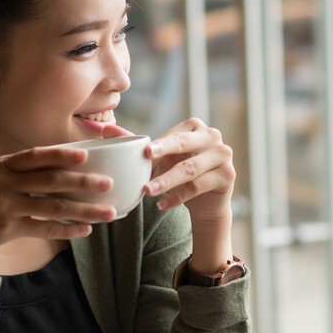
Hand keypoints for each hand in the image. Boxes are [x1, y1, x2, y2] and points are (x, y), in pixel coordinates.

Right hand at [0, 146, 116, 276]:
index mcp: (3, 166)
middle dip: (82, 182)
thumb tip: (63, 168)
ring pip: (53, 207)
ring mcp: (6, 206)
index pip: (36, 156)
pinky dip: (67, 230)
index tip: (85, 155)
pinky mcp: (7, 228)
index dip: (61, 155)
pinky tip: (86, 231)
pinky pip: (44, 228)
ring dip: (84, 210)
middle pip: (50, 180)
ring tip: (108, 213)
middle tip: (108, 183)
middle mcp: (4, 183)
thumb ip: (23, 172)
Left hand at [103, 120, 234, 274]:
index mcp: (195, 127)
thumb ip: (135, 144)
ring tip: (147, 192)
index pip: (175, 135)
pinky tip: (162, 205)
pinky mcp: (228, 175)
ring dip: (167, 181)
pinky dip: (178, 196)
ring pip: (191, 169)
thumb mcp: (159, 159)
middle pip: (186, 146)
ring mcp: (223, 155)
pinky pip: (199, 186)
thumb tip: (104, 130)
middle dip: (165, 154)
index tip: (145, 152)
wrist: (206, 200)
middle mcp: (212, 136)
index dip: (160, 143)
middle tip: (147, 160)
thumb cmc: (179, 172)